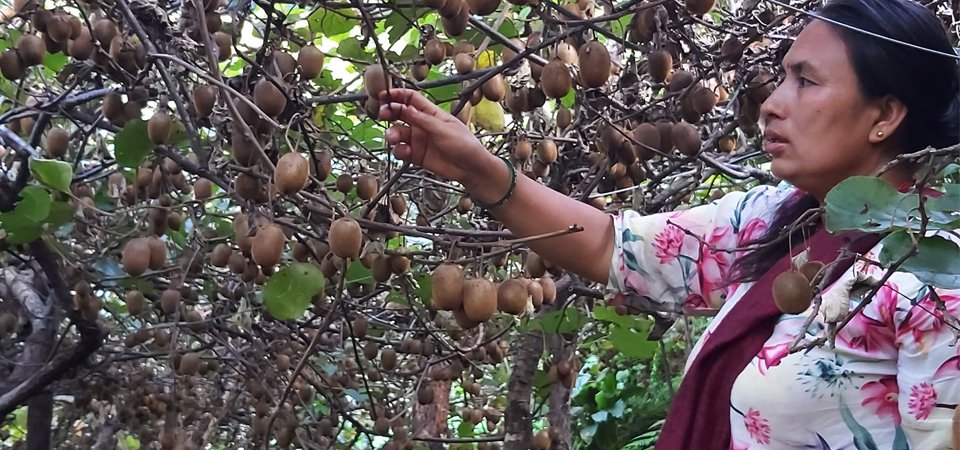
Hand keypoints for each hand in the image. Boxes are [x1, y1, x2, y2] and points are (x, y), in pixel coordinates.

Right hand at [377, 89, 491, 184]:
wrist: (471, 169)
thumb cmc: (465, 145)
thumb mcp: (443, 129)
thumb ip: (422, 120)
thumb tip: (405, 107)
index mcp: (431, 113)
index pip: (411, 99)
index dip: (397, 95)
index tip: (384, 95)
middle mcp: (422, 125)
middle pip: (400, 114)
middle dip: (389, 113)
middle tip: (382, 114)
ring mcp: (418, 140)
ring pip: (398, 133)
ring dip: (392, 134)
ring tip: (393, 138)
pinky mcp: (416, 155)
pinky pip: (401, 151)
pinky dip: (399, 151)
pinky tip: (404, 152)